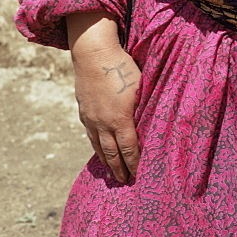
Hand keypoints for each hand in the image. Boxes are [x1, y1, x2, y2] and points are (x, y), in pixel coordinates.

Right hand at [67, 11, 141, 183]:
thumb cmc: (123, 67)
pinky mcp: (84, 111)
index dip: (134, 164)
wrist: (94, 54)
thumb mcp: (140, 87)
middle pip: (111, 153)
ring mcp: (91, 118)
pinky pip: (90, 134)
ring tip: (111, 171)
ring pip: (98, 146)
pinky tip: (99, 148)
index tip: (138, 176)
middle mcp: (103, 124)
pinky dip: (95, 145)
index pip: (129, 149)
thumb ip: (144, 107)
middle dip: (119, 168)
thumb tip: (153, 120)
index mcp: (120, 119)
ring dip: (105, 161)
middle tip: (124, 182)